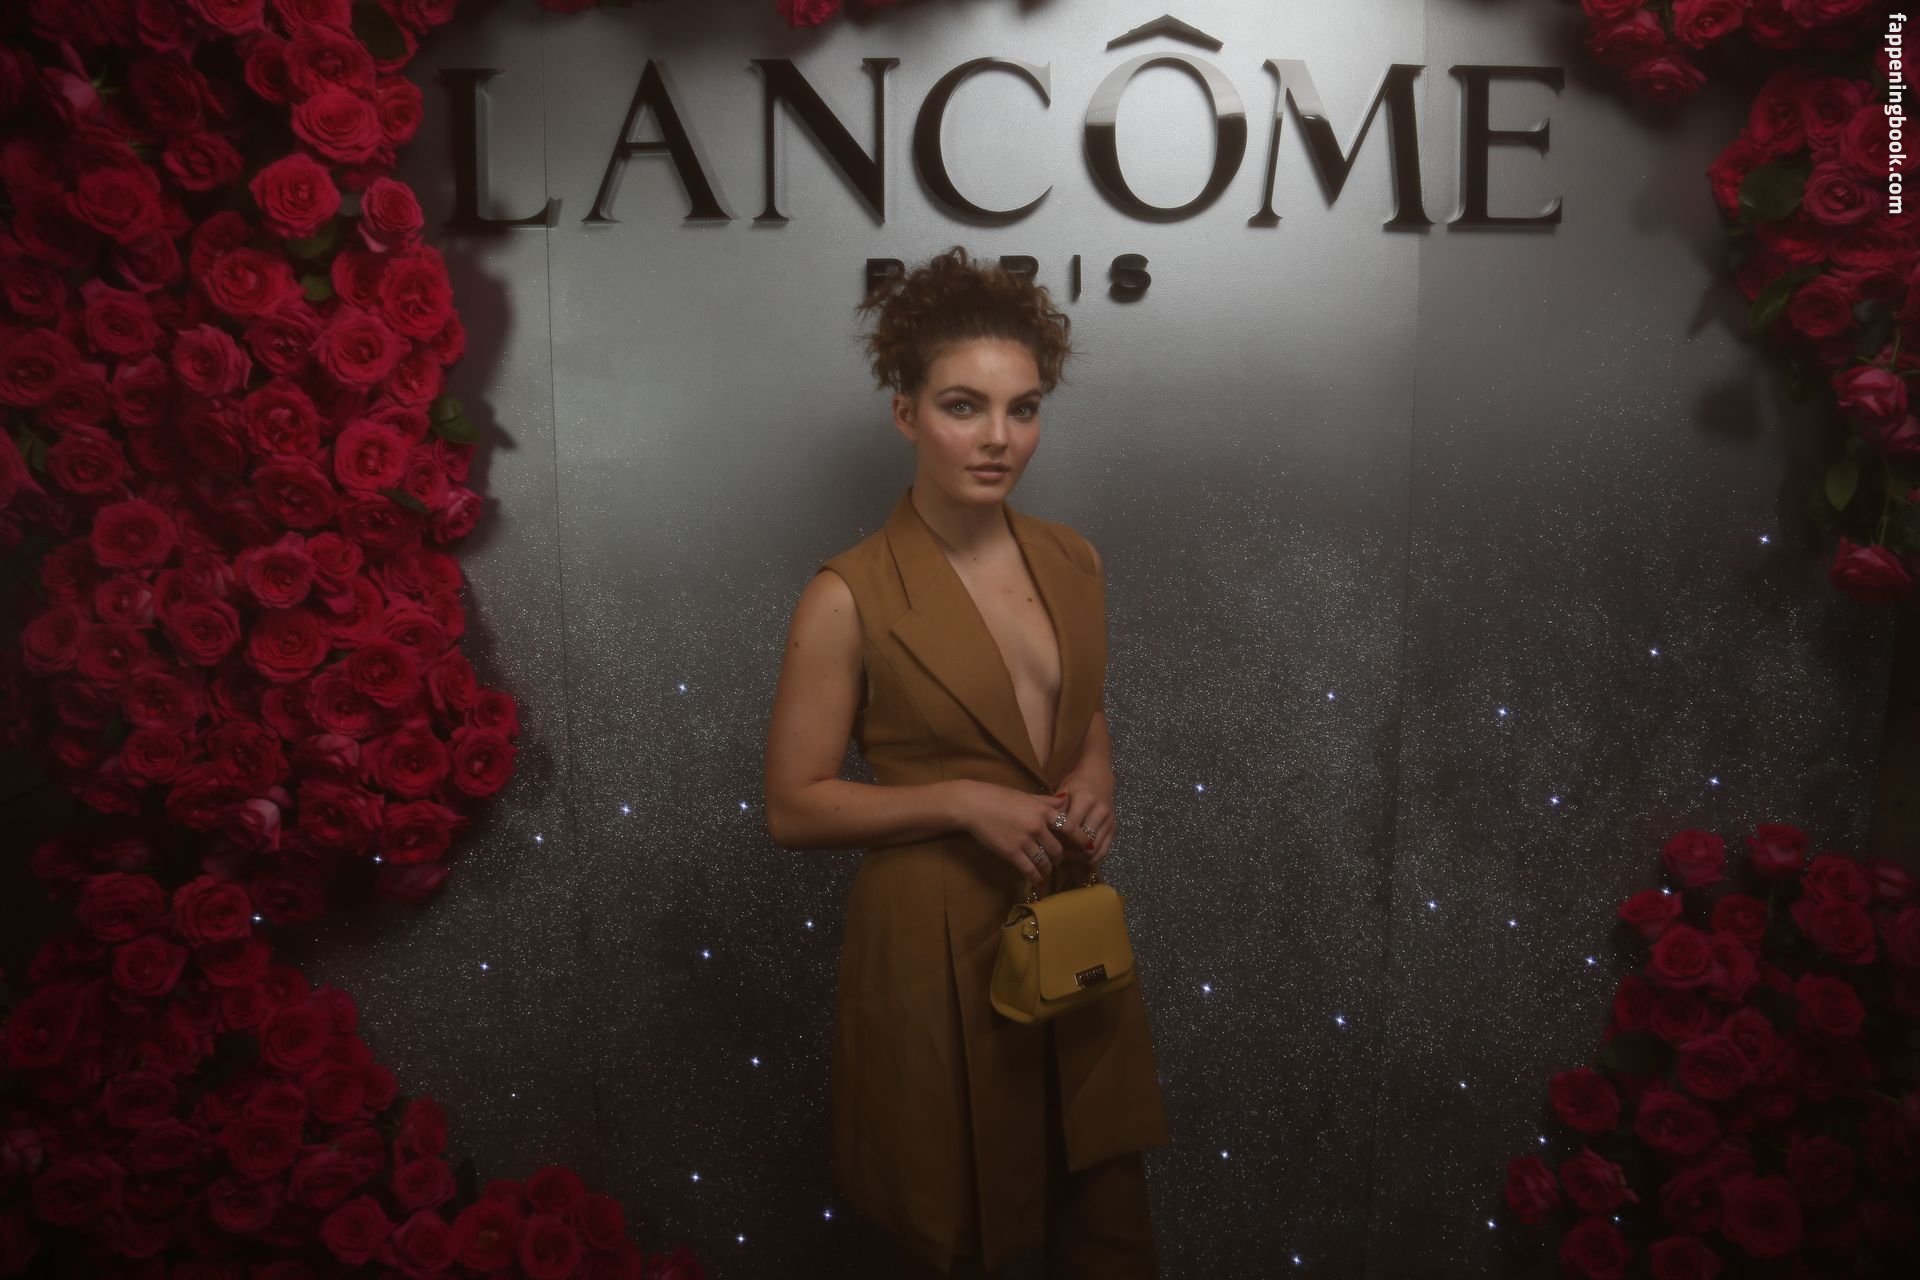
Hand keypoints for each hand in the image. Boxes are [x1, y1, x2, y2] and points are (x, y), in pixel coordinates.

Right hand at [950, 780, 1071, 891]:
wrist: (974, 805)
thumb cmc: (998, 797)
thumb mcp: (1026, 796)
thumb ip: (1046, 801)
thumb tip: (1064, 800)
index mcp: (1043, 810)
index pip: (1070, 827)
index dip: (1081, 839)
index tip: (1088, 847)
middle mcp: (1038, 826)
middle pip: (1058, 849)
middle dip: (1060, 858)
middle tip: (1059, 862)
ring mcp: (1025, 841)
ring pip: (1045, 861)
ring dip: (1048, 869)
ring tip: (1048, 872)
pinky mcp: (1012, 853)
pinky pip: (1029, 869)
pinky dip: (1036, 877)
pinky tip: (1038, 881)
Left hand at [1051, 764, 1114, 882]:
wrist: (1099, 775)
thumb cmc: (1077, 782)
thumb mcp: (1063, 791)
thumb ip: (1057, 811)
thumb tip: (1047, 833)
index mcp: (1086, 800)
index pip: (1071, 828)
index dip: (1060, 840)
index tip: (1049, 846)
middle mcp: (1100, 812)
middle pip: (1084, 842)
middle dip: (1070, 853)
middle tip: (1057, 856)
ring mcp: (1109, 821)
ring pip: (1094, 850)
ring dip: (1080, 858)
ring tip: (1067, 859)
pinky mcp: (1113, 828)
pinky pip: (1104, 850)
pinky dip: (1092, 858)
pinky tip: (1080, 859)